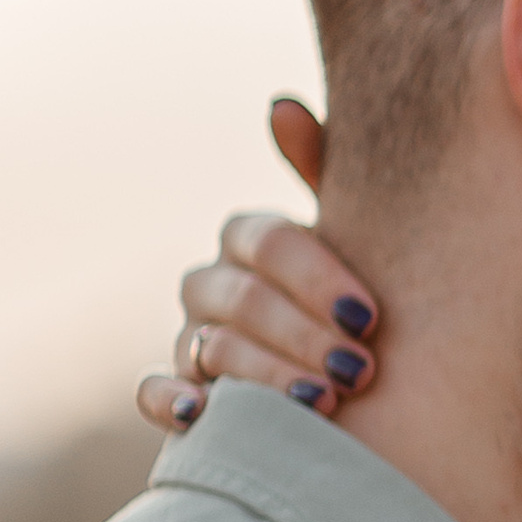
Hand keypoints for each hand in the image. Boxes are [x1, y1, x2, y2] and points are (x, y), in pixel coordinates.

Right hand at [136, 99, 382, 433]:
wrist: (367, 392)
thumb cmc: (361, 308)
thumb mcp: (361, 246)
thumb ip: (327, 179)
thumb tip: (282, 107)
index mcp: (252, 242)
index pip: (266, 241)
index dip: (317, 278)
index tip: (369, 319)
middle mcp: (213, 285)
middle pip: (240, 298)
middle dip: (301, 335)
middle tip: (359, 370)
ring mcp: (191, 339)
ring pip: (209, 346)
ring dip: (265, 375)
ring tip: (323, 404)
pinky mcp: (179, 396)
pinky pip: (151, 391)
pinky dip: (170, 400)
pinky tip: (204, 415)